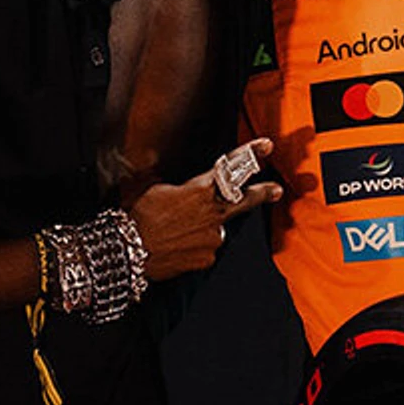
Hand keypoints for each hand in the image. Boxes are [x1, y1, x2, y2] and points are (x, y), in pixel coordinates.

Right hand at [129, 139, 282, 280]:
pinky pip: (204, 249)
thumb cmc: (134, 216)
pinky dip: (193, 247)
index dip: (250, 154)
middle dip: (262, 193)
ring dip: (200, 229)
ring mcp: (212, 238)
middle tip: (276, 190)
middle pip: (243, 200)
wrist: (126, 251)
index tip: (266, 146)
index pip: (230, 167)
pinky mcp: (206, 258)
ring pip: (213, 229)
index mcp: (199, 189)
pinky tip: (174, 246)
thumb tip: (159, 168)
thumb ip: (165, 179)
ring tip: (172, 233)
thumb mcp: (147, 187)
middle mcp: (211, 213)